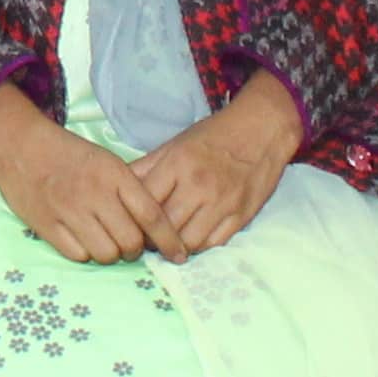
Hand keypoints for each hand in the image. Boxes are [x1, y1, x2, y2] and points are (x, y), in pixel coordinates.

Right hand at [0, 80, 155, 266]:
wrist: (19, 145)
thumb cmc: (68, 153)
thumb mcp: (106, 161)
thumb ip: (129, 190)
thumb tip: (154, 227)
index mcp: (114, 174)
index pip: (151, 215)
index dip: (169, 240)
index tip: (179, 254)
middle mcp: (94, 194)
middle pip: (131, 241)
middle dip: (135, 249)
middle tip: (129, 242)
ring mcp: (69, 212)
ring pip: (106, 254)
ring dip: (111, 253)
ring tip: (105, 240)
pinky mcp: (48, 226)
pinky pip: (79, 255)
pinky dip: (86, 252)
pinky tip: (83, 239)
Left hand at [123, 75, 297, 258]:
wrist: (261, 130)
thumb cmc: (213, 136)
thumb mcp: (175, 144)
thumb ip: (146, 167)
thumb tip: (116, 185)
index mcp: (178, 165)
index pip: (145, 205)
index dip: (133, 218)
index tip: (129, 223)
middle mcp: (199, 186)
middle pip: (165, 228)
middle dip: (151, 238)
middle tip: (146, 238)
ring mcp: (222, 204)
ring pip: (188, 242)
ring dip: (175, 246)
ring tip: (168, 241)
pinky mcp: (241, 217)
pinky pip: (213, 244)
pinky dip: (199, 246)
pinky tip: (192, 238)